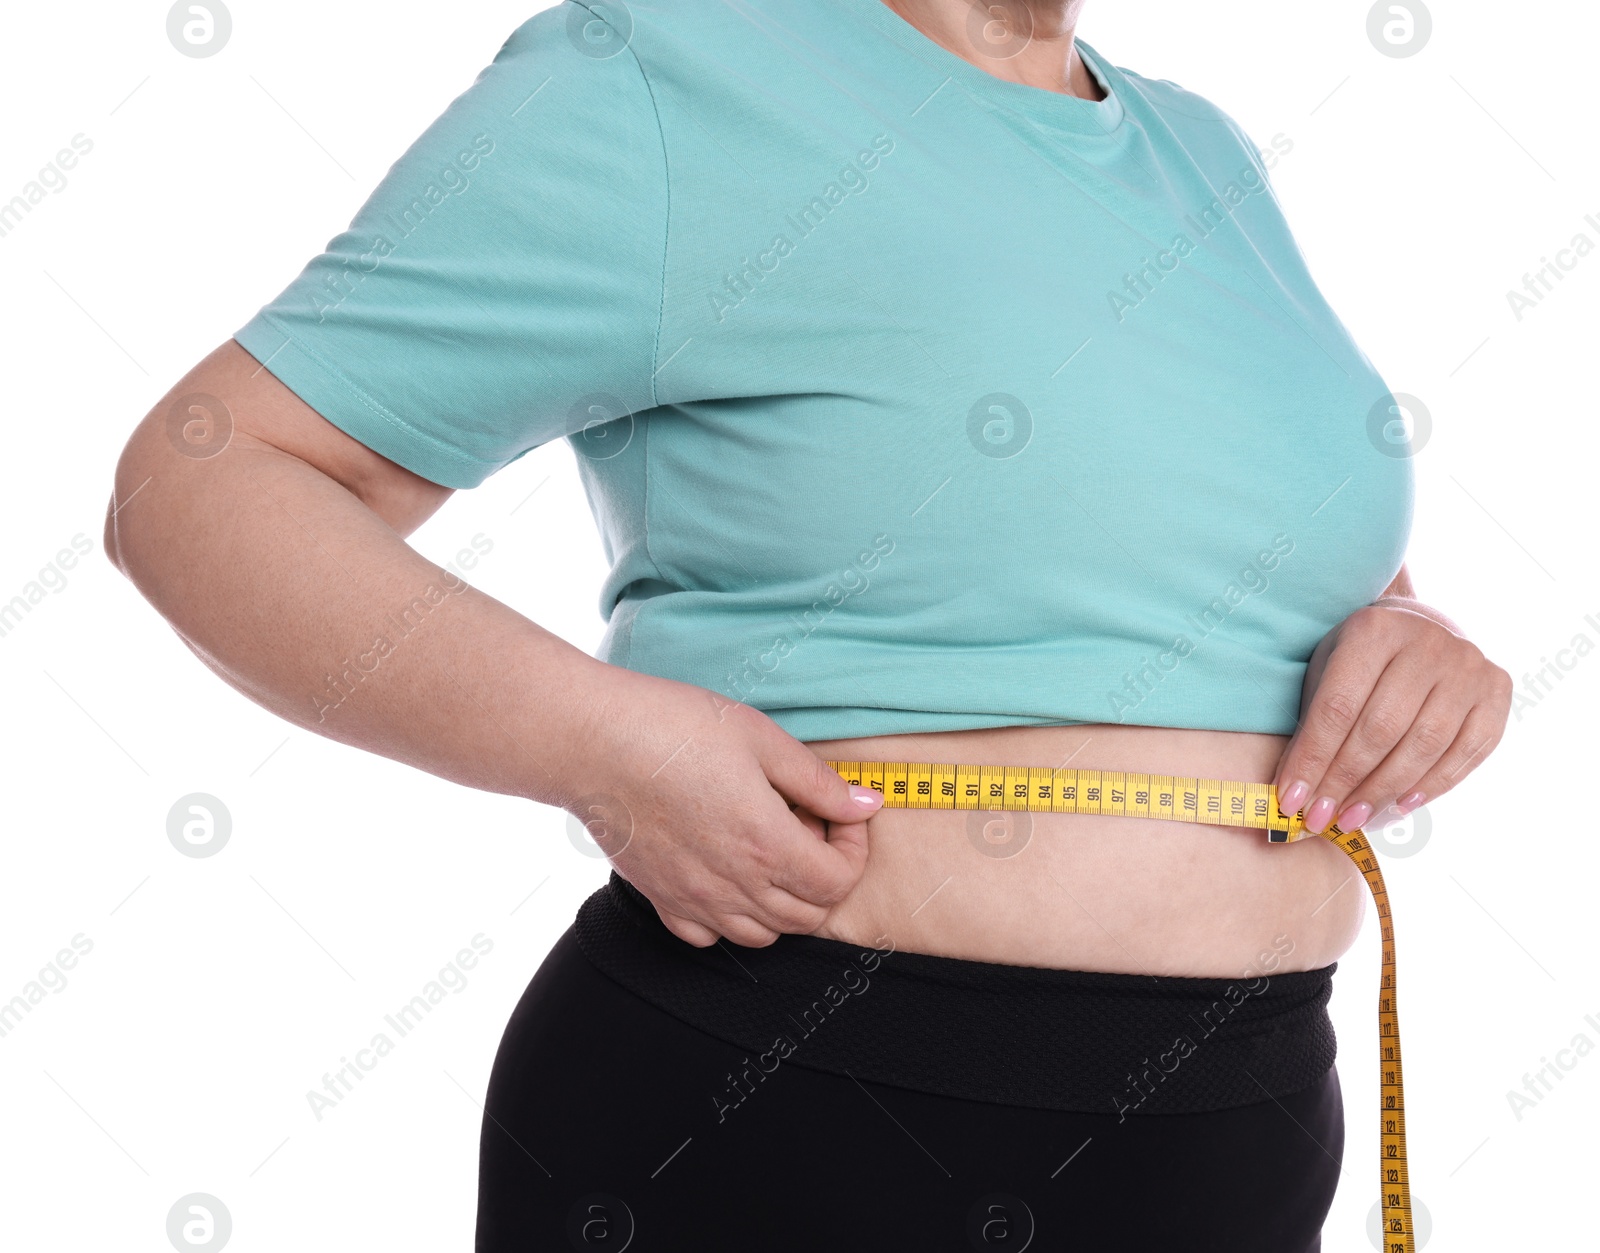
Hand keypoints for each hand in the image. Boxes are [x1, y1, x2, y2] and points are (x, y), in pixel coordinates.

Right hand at [559, 666, 881, 946]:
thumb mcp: (760, 738)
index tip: (838, 812)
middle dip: (824, 874)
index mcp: (767, 844)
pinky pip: (708, 936)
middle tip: (806, 823)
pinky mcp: (660, 898)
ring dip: (783, 901)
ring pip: (763, 935)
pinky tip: (726, 872)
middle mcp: (734, 885)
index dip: (853, 848)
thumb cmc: (672, 727)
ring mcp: (694, 899)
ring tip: (769, 848)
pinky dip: (731, 918)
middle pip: (808, 916)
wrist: (592, 741)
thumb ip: (818, 781)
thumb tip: (866, 803)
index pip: (839, 881)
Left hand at [1271, 601, 1512, 834]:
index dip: (1313, 759)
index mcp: (1374, 630)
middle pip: (1381, 729)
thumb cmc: (1361, 662)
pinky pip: (1466, 751)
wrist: (1421, 631)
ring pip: (1425, 745)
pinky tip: (1400, 806)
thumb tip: (1297, 795)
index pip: (1337, 707)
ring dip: (1384, 792)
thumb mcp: (1326, 672)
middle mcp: (1428, 643)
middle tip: (1322, 818)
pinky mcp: (1497, 690)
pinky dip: (1433, 786)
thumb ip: (1314, 724)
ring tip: (1354, 818)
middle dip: (1346, 782)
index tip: (1290, 800)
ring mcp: (1469, 666)